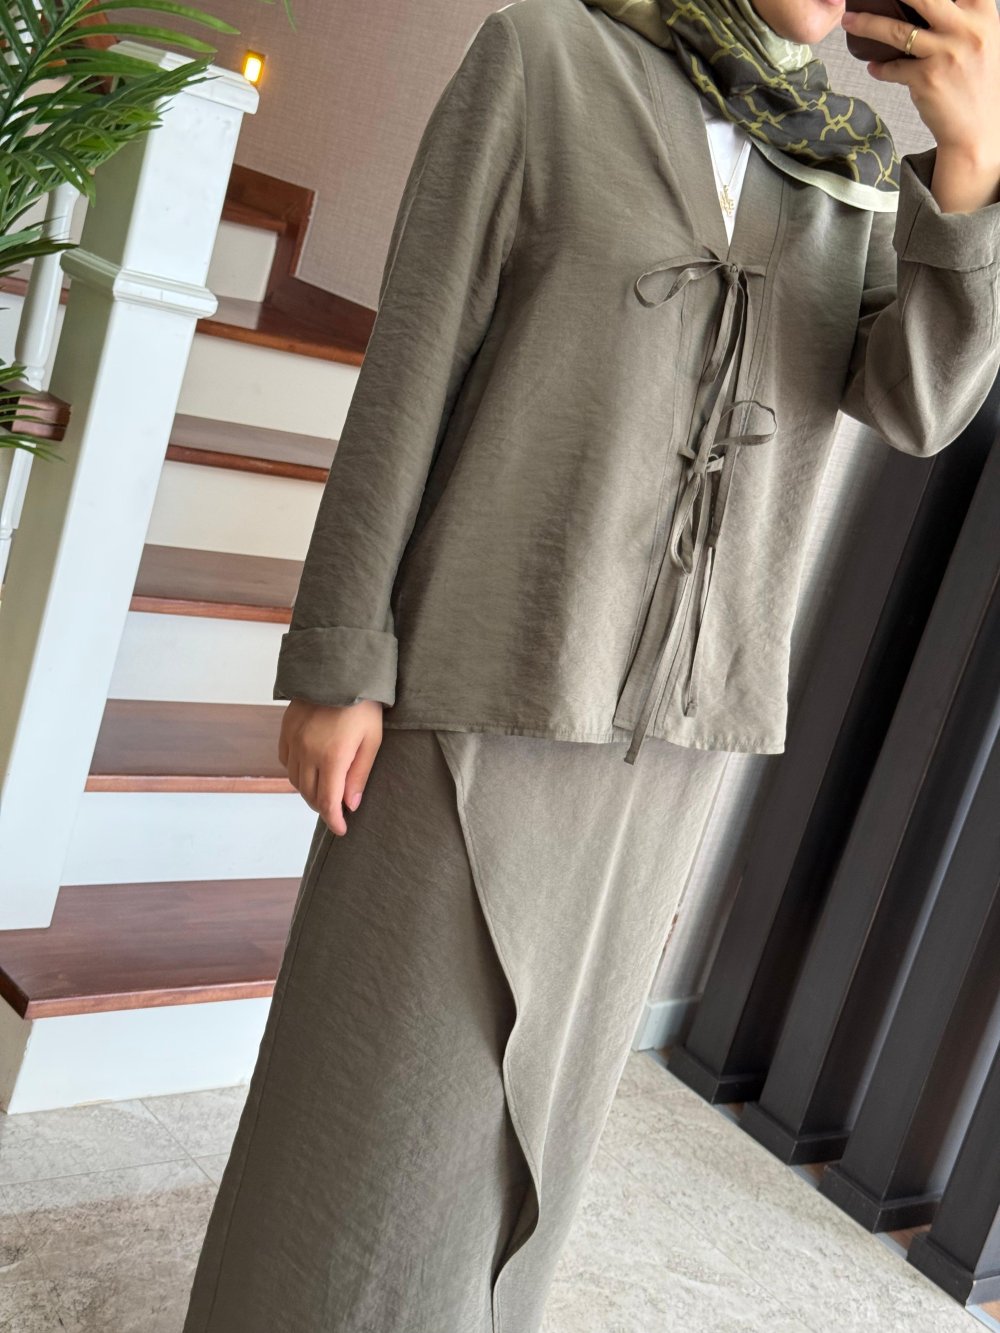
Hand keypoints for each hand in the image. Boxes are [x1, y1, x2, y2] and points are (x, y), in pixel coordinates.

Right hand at [277, 697, 382, 835]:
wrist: (339, 670)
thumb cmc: (363, 706)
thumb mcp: (372, 741)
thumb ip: (359, 775)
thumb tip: (351, 805)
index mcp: (332, 757)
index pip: (328, 802)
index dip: (334, 821)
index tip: (341, 829)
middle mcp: (307, 752)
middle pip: (309, 794)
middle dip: (323, 808)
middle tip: (337, 811)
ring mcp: (293, 741)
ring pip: (295, 780)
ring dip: (308, 791)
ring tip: (324, 792)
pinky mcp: (286, 730)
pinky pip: (285, 761)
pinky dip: (296, 772)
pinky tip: (309, 770)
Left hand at [841, 0, 999, 158]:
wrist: (977, 129)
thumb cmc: (974, 82)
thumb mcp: (979, 40)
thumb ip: (960, 19)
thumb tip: (922, 6)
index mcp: (982, 14)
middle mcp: (967, 30)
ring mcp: (946, 54)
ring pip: (897, 31)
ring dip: (867, 24)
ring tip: (849, 20)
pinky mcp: (927, 79)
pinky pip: (893, 68)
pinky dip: (880, 68)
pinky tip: (874, 67)